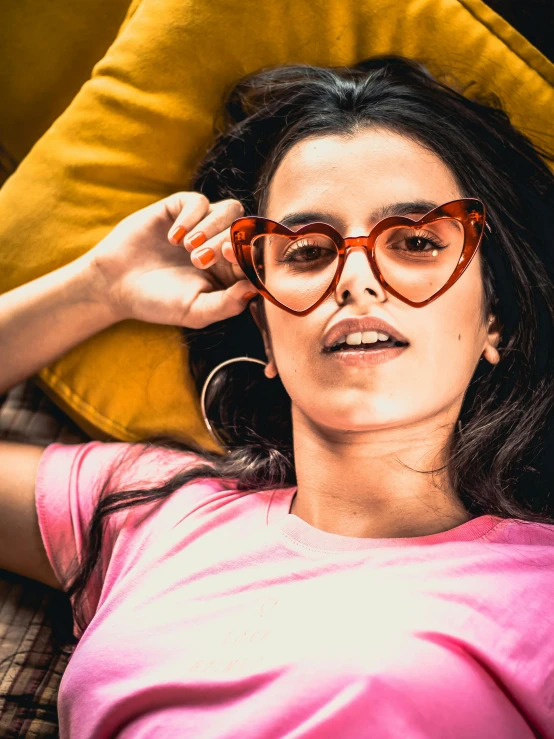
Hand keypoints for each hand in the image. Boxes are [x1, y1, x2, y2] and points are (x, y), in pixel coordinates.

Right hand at [84, 192, 257, 328]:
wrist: (115, 285)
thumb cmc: (158, 303)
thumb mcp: (196, 312)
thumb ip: (228, 304)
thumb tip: (255, 287)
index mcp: (231, 272)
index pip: (256, 256)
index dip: (250, 254)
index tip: (230, 259)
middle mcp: (221, 246)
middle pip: (245, 230)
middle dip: (226, 242)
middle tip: (200, 259)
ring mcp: (202, 226)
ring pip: (230, 210)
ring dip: (213, 227)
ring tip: (188, 249)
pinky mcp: (180, 209)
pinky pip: (199, 201)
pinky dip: (191, 216)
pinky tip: (173, 238)